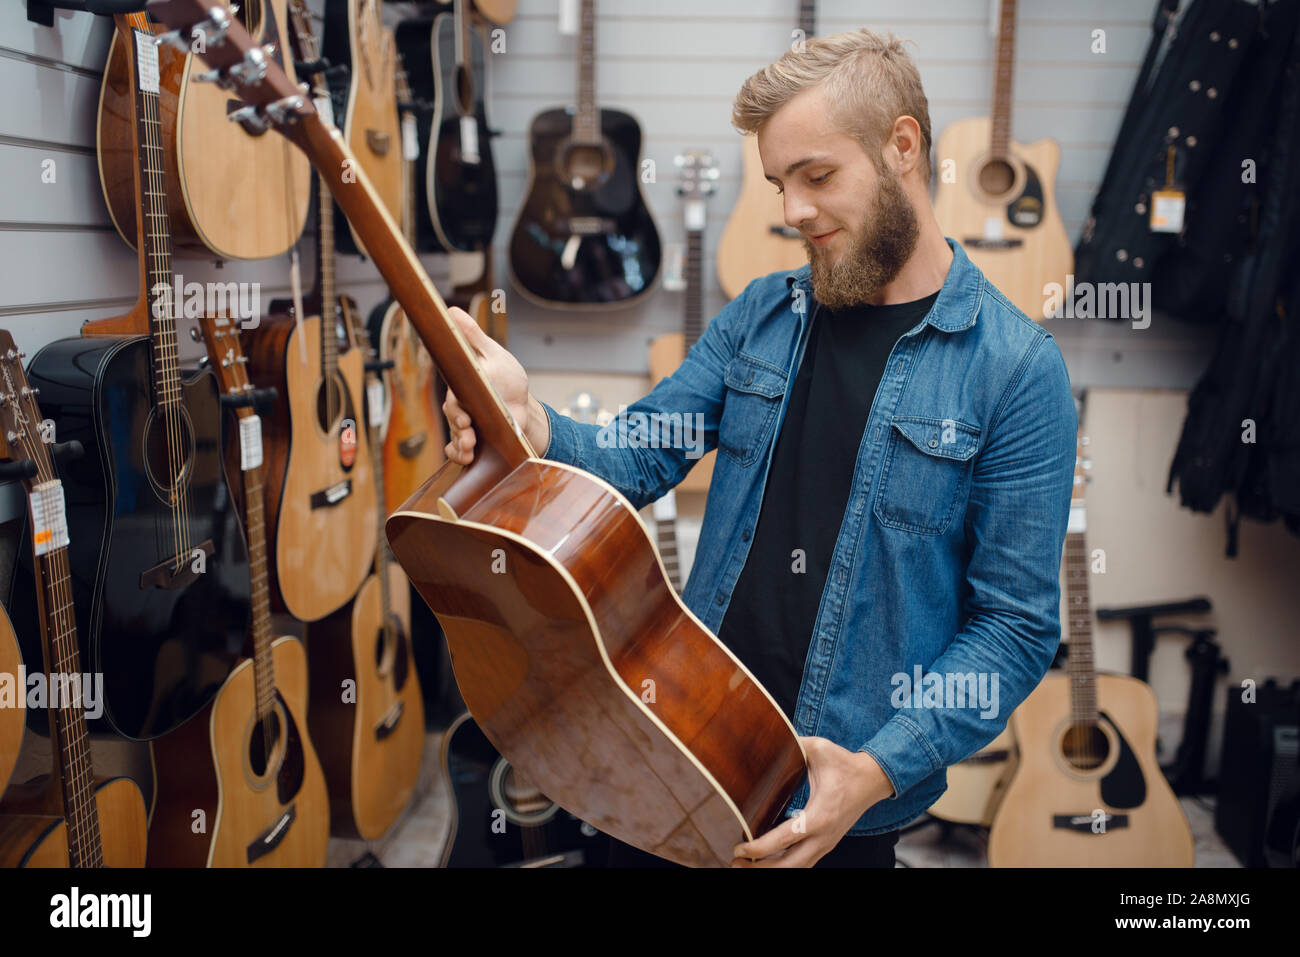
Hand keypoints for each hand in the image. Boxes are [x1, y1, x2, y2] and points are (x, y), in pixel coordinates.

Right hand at [441, 307, 547, 462]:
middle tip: (470, 433)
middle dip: (460, 429)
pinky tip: (466, 458)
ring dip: (461, 445)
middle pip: (454, 421)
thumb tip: (450, 310)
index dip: (456, 409)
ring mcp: (467, 426)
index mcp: (463, 387)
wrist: (523, 405)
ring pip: (456, 438)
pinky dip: (459, 455)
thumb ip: (472, 336)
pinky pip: (459, 452)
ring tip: (470, 449)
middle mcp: (461, 408)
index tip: (464, 416)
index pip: (453, 398)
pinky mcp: (476, 441)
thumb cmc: (506, 376)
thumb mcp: (493, 354)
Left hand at [731, 736, 893, 867]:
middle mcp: (824, 836)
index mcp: (820, 815)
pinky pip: (804, 863)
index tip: (739, 848)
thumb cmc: (845, 764)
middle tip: (735, 862)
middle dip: (760, 869)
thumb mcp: (819, 748)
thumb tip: (769, 738)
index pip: (785, 838)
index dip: (760, 848)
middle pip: (789, 865)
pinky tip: (767, 861)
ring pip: (796, 868)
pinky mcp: (826, 844)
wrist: (873, 780)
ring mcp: (827, 843)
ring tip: (745, 866)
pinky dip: (784, 866)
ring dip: (771, 870)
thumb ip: (794, 743)